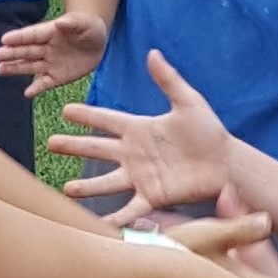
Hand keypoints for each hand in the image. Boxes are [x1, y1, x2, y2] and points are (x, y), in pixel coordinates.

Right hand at [0, 11, 111, 97]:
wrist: (98, 42)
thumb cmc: (89, 28)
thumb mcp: (85, 23)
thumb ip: (73, 23)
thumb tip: (60, 23)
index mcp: (50, 32)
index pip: (32, 35)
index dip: (19, 37)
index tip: (4, 39)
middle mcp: (46, 48)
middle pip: (27, 51)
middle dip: (12, 53)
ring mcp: (50, 63)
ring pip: (30, 66)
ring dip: (16, 68)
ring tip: (0, 70)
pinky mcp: (57, 76)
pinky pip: (45, 83)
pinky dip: (36, 88)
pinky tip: (27, 93)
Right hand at [44, 46, 231, 211]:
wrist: (227, 164)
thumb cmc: (209, 132)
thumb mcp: (189, 102)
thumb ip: (169, 80)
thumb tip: (153, 53)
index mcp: (140, 129)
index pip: (106, 120)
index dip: (86, 115)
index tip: (65, 110)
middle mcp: (135, 153)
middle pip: (97, 149)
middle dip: (74, 146)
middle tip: (50, 143)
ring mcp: (141, 176)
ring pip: (106, 182)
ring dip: (87, 187)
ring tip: (66, 190)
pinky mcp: (153, 196)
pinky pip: (129, 208)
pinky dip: (115, 218)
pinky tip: (99, 224)